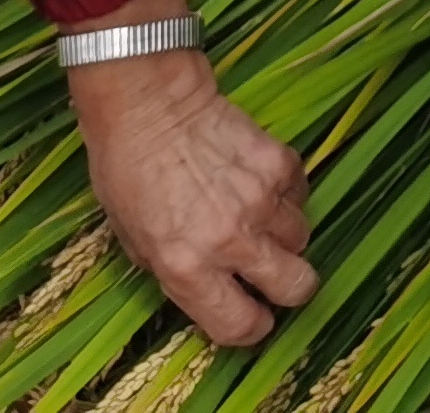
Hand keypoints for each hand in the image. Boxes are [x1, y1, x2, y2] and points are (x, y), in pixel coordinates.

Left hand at [62, 0, 315, 343]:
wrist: (149, 102)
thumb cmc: (127, 169)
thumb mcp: (132, 238)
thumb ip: (175, 271)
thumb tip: (206, 288)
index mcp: (186, 266)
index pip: (241, 325)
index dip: (249, 327)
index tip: (248, 315)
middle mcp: (230, 239)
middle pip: (297, 287)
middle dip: (289, 289)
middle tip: (273, 277)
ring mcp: (261, 199)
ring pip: (302, 239)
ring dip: (284, 237)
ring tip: (256, 218)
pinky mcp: (280, 162)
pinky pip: (300, 195)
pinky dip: (286, 196)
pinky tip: (258, 184)